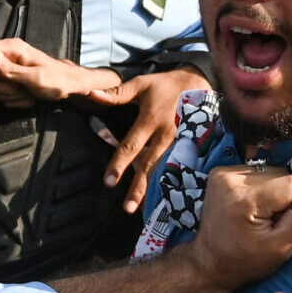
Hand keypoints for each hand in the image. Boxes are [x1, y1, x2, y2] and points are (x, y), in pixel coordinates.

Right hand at [0, 37, 120, 106]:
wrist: (68, 87)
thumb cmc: (55, 80)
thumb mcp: (34, 77)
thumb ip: (10, 69)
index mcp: (12, 48)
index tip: (1, 78)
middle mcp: (6, 56)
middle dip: (1, 87)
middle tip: (19, 89)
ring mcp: (7, 69)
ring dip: (9, 95)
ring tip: (27, 93)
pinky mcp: (9, 81)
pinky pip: (0, 94)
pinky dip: (14, 99)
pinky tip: (27, 97)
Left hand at [84, 67, 205, 209]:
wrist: (199, 82)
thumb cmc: (165, 85)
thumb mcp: (141, 85)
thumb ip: (116, 94)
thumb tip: (92, 95)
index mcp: (150, 120)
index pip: (131, 146)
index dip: (119, 164)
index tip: (109, 182)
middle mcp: (166, 134)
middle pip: (149, 165)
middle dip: (138, 187)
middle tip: (127, 208)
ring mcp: (180, 142)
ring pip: (165, 170)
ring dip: (154, 190)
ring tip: (145, 210)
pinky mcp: (190, 146)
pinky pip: (179, 168)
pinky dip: (172, 184)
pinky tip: (165, 199)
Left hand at [187, 163, 291, 289]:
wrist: (210, 261)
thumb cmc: (247, 261)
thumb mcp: (282, 248)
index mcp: (246, 199)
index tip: (280, 223)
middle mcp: (231, 179)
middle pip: (282, 175)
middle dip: (283, 197)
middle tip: (268, 221)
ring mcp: (222, 174)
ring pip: (271, 172)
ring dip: (272, 192)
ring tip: (257, 215)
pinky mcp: (220, 172)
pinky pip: (257, 172)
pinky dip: (259, 188)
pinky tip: (249, 207)